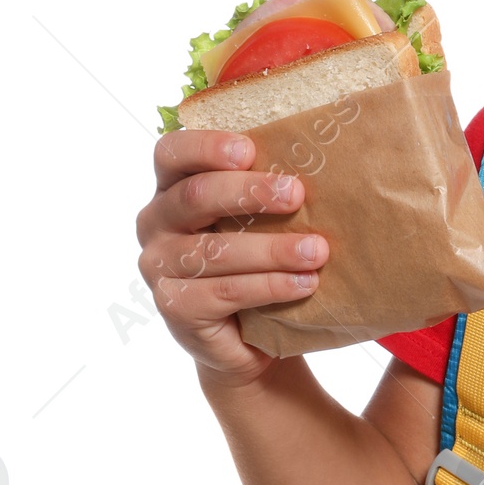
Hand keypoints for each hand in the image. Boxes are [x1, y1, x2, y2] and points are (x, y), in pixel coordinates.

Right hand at [136, 131, 328, 385]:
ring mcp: (159, 267)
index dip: (205, 146)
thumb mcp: (260, 218)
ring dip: (272, 248)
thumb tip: (327, 157)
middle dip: (250, 192)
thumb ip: (271, 186)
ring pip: (215, 249)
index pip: (171, 152)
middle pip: (195, 195)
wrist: (249, 337)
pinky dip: (270, 285)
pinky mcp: (174, 306)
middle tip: (297, 194)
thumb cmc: (258, 262)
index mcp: (172, 188)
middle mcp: (156, 223)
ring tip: (317, 251)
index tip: (249, 150)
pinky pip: (225, 290)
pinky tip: (304, 283)